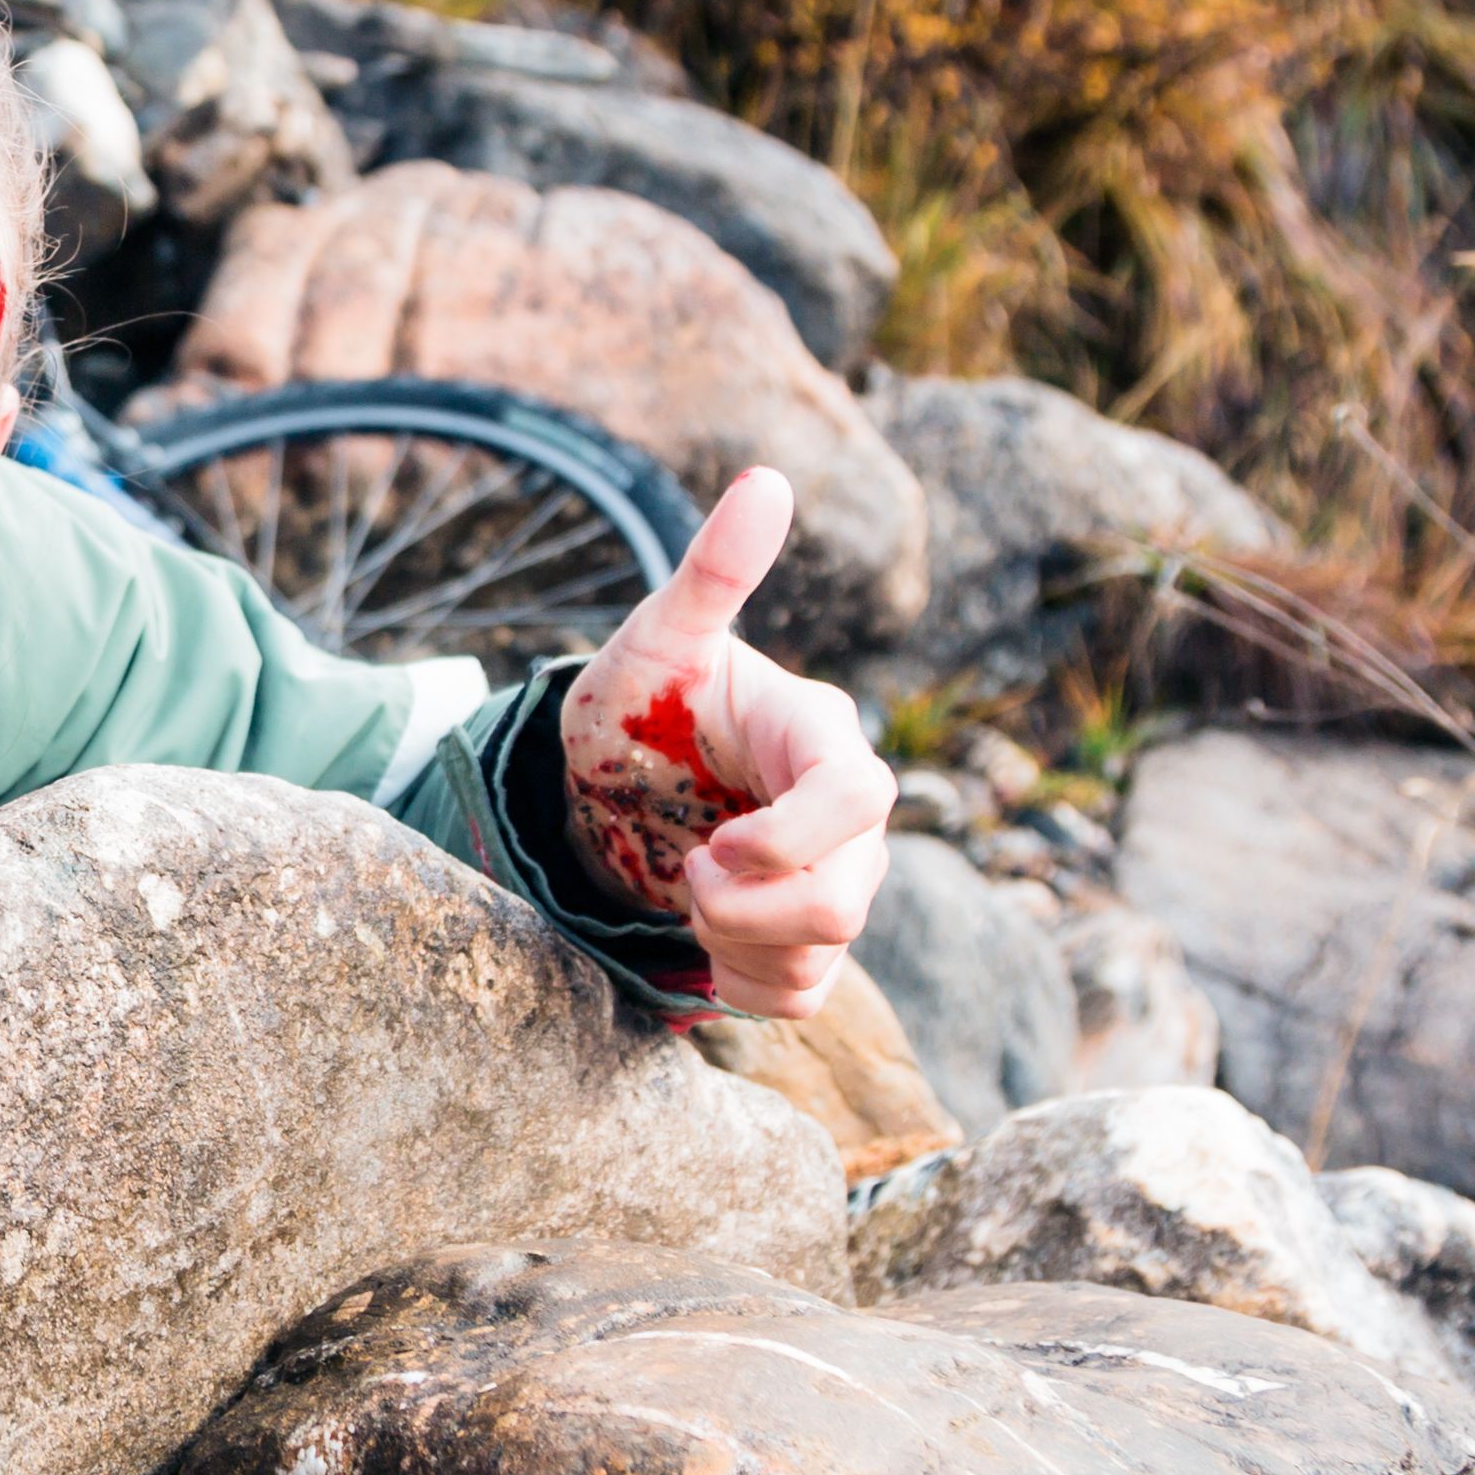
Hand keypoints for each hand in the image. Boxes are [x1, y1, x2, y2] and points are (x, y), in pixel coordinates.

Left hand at [559, 470, 895, 1019]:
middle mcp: (850, 813)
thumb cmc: (642, 698)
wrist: (614, 775)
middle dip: (747, 906)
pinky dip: (745, 983)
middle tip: (683, 876)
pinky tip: (703, 937)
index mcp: (821, 735)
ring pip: (825, 952)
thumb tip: (765, 480)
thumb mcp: (658, 638)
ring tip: (684, 894)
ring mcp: (839, 875)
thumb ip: (712, 569)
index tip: (706, 844)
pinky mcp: (810, 935)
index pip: (860, 798)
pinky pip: (805, 995)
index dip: (785, 839)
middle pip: (845, 898)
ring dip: (737, 944)